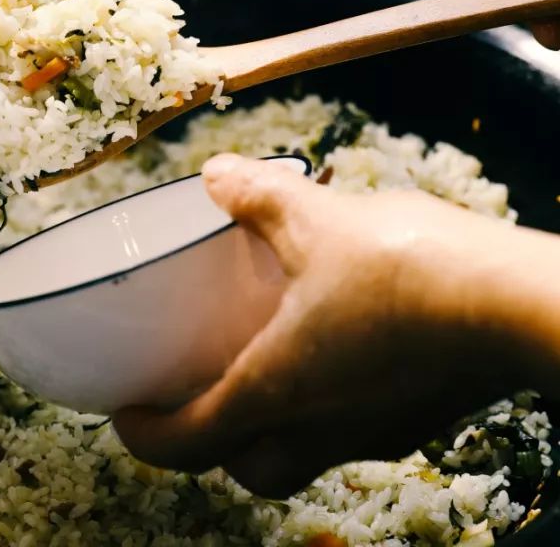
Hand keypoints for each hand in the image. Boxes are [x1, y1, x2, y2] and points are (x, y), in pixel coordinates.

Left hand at [112, 153, 559, 497]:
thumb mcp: (316, 220)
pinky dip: (329, 407)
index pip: (185, 444)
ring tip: (265, 369)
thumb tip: (215, 175)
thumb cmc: (408, 271)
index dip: (143, 435)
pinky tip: (338, 351)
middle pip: (248, 469)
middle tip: (199, 395)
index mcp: (274, 392)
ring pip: (303, 457)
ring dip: (273, 427)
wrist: (521, 305)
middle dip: (214, 445)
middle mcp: (318, 430)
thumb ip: (257, 197)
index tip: (125, 413)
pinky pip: (353, 431)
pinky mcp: (415, 419)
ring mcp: (372, 433)